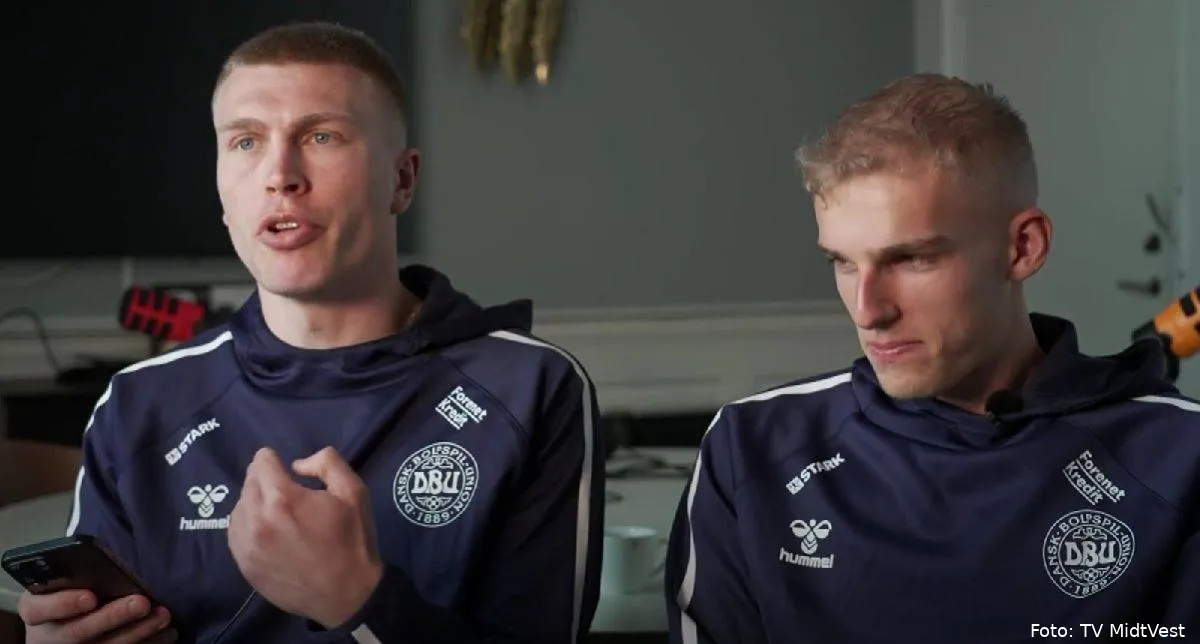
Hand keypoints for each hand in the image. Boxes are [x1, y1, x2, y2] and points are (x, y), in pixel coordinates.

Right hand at [19, 589, 174, 642]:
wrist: (66, 622)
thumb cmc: (69, 592)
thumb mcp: (64, 583)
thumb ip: (78, 576)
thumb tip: (111, 567)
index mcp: (35, 610)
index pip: (37, 610)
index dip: (63, 604)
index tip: (90, 597)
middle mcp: (49, 636)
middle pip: (77, 632)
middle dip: (112, 617)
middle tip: (142, 602)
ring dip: (138, 632)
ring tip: (163, 615)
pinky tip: (167, 632)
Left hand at [228, 447, 382, 627]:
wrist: (345, 595)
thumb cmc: (352, 542)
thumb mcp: (354, 492)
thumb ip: (327, 463)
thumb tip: (297, 465)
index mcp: (283, 498)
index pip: (260, 462)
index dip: (276, 461)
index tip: (290, 472)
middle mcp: (256, 519)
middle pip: (249, 482)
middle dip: (267, 481)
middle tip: (290, 496)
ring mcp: (246, 545)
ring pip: (239, 506)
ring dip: (256, 503)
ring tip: (279, 516)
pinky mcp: (243, 564)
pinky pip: (235, 531)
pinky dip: (249, 525)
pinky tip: (269, 533)